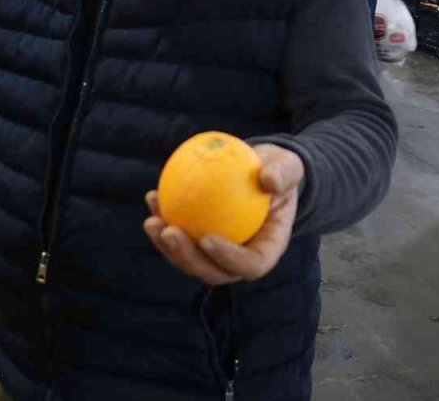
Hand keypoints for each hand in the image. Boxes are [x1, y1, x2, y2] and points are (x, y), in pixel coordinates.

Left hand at [142, 144, 303, 285]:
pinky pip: (179, 237)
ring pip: (190, 261)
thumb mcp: (287, 166)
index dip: (229, 259)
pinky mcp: (198, 238)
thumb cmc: (277, 170)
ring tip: (152, 222)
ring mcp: (217, 252)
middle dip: (187, 259)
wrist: (261, 169)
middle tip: (169, 232)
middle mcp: (241, 258)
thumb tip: (269, 178)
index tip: (207, 239)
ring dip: (167, 247)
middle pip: (213, 272)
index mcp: (268, 248)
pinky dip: (163, 220)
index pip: (251, 265)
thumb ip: (283, 173)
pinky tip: (152, 197)